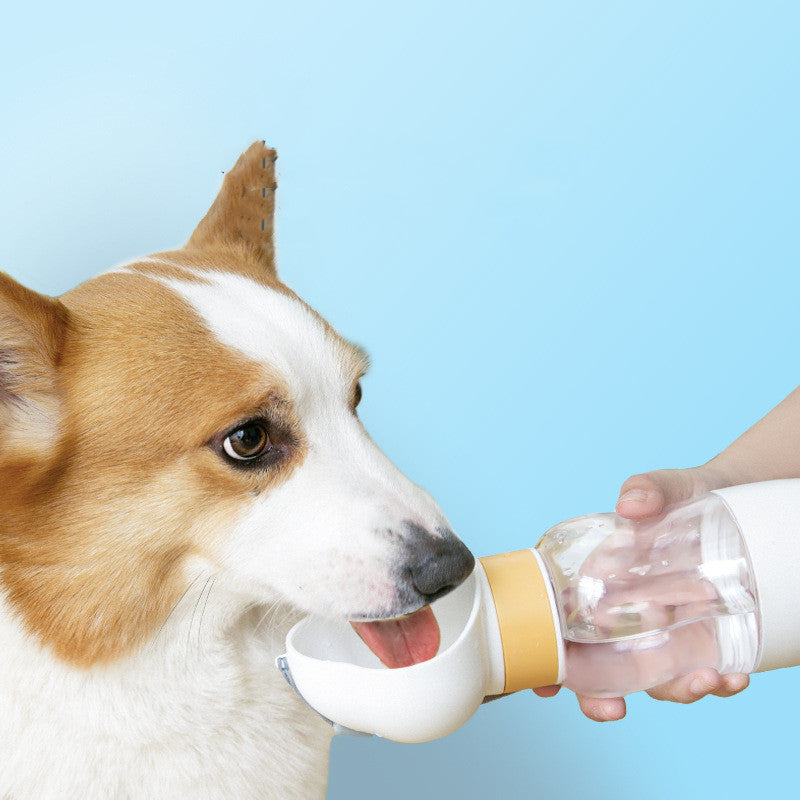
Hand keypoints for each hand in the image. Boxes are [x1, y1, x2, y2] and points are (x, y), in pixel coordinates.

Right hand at [535, 462, 750, 720]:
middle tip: (611, 708)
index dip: (547, 660)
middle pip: (597, 669)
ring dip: (673, 691)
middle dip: (597, 699)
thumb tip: (631, 503)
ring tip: (702, 679)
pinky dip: (718, 685)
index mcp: (596, 583)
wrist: (735, 503)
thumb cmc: (681, 497)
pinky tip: (733, 675)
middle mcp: (622, 617)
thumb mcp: (665, 487)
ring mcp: (661, 634)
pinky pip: (702, 673)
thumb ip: (647, 489)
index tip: (544, 685)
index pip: (559, 625)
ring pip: (652, 680)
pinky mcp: (700, 641)